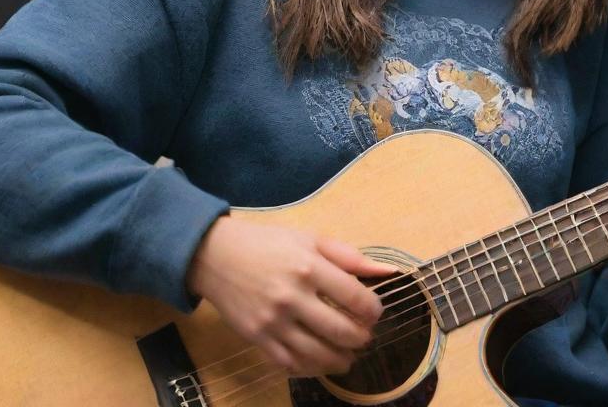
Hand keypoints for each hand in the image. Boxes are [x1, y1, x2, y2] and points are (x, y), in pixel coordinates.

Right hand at [185, 215, 395, 376]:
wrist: (218, 257)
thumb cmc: (270, 243)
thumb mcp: (311, 239)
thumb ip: (351, 257)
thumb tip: (389, 271)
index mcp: (310, 267)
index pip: (356, 298)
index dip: (373, 310)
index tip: (374, 312)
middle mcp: (293, 296)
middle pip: (340, 331)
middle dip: (361, 338)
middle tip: (365, 336)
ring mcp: (274, 322)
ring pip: (318, 354)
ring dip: (341, 360)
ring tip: (349, 355)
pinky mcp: (258, 339)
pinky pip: (291, 364)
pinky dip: (312, 368)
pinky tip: (321, 361)